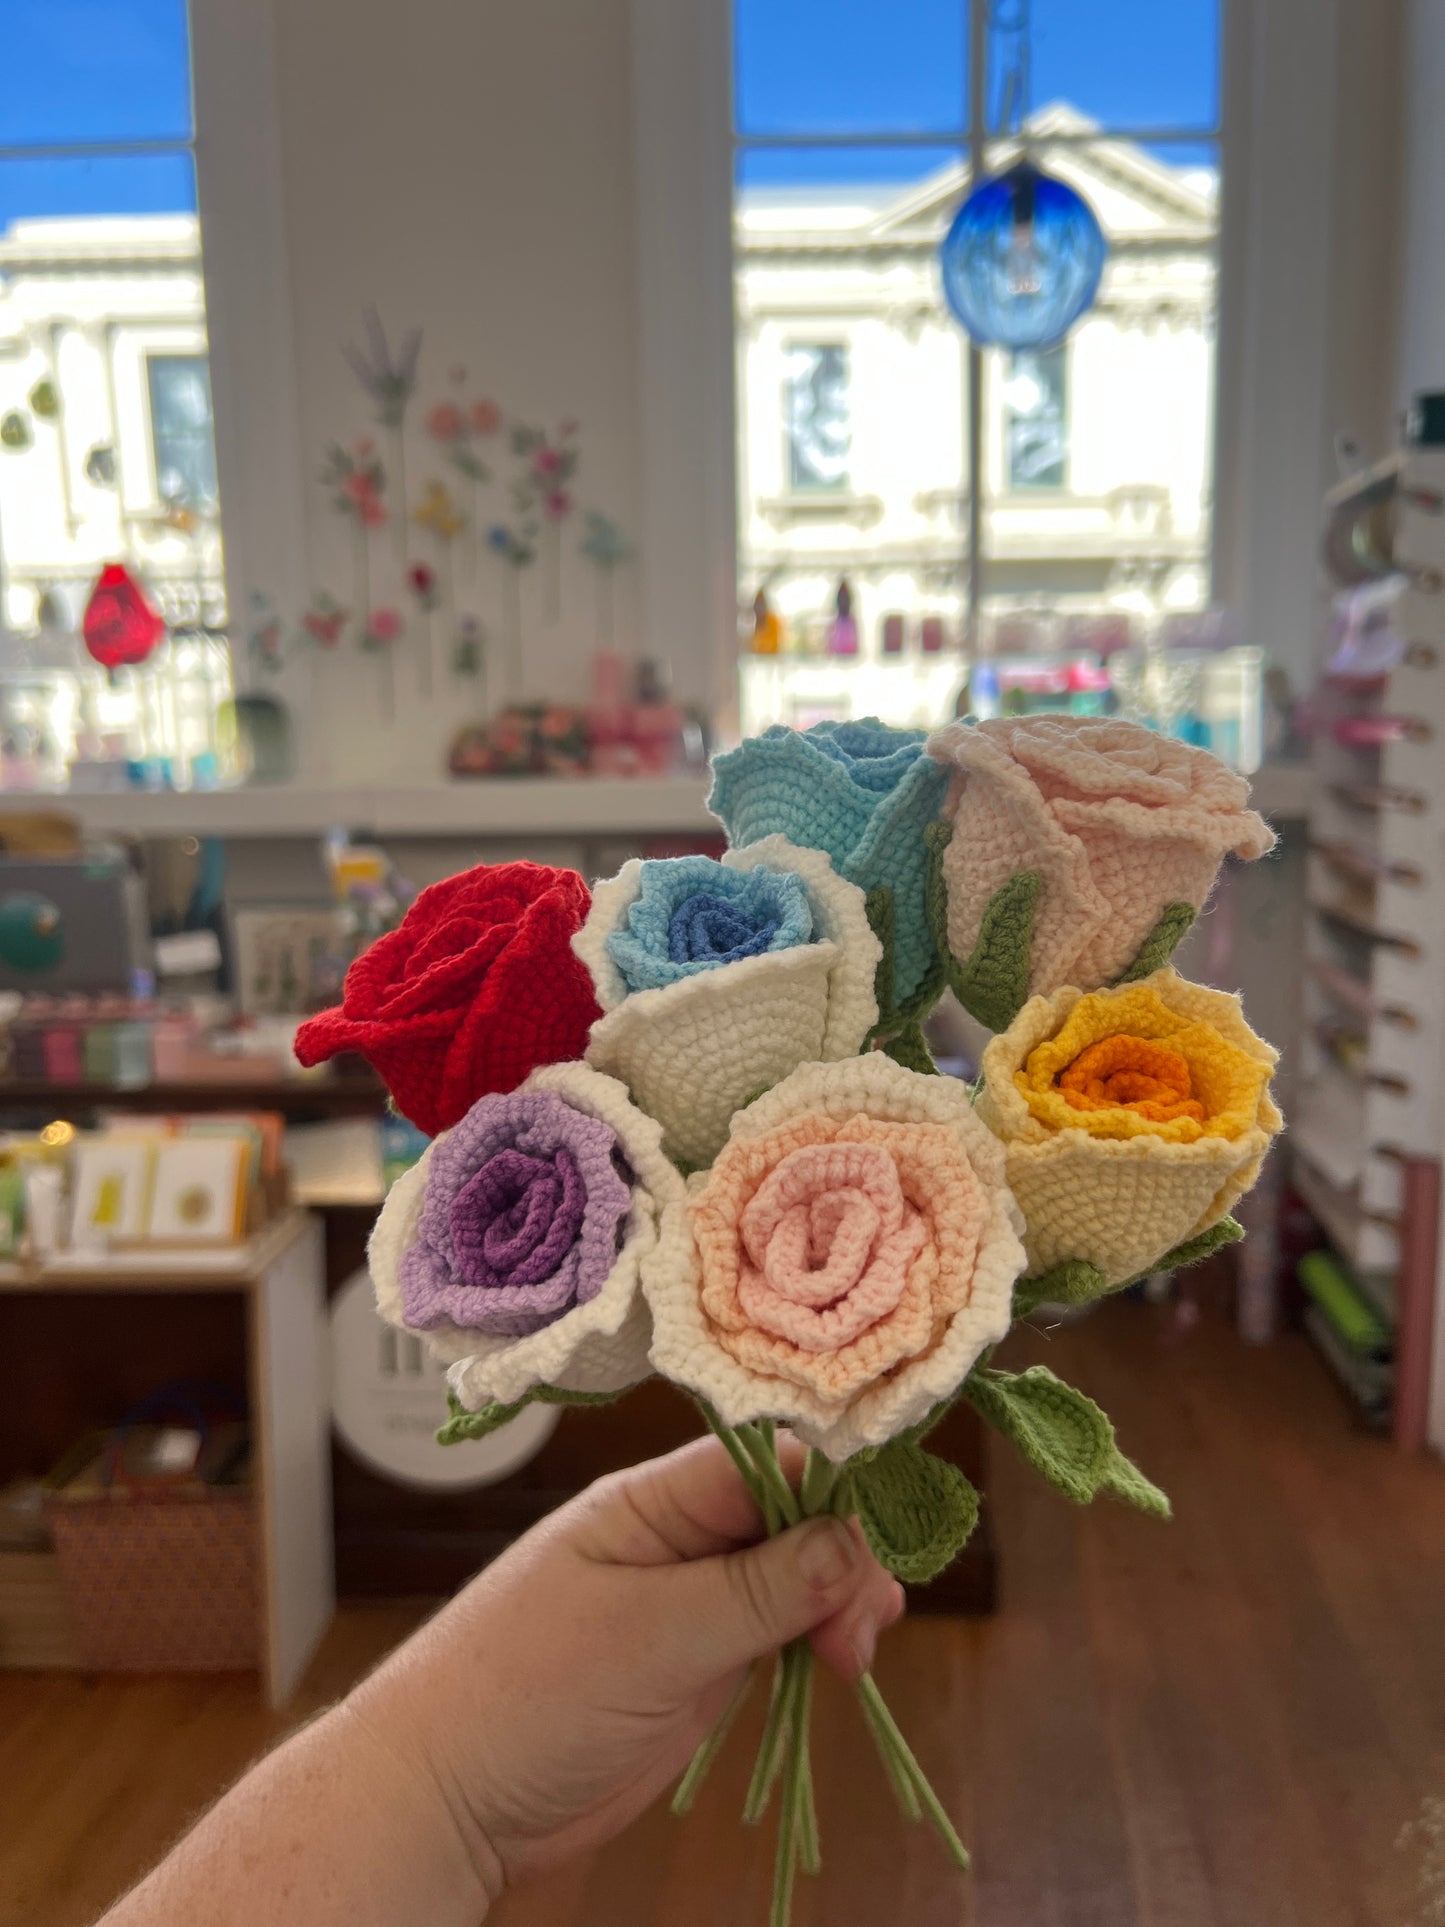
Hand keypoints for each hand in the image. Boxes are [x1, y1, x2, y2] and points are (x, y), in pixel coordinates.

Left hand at [347, 1435, 903, 1903]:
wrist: (447, 1796)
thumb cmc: (522, 1695)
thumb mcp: (651, 1636)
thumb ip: (757, 1589)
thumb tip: (852, 1540)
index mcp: (651, 1500)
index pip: (767, 1460)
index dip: (834, 1490)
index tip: (878, 1547)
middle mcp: (676, 1537)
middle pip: (793, 1517)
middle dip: (843, 1561)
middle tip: (861, 1631)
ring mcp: (688, 1601)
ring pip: (793, 1576)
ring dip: (837, 1604)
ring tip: (854, 1654)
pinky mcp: (695, 1662)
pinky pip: (775, 1632)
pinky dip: (814, 1642)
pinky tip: (841, 1662)